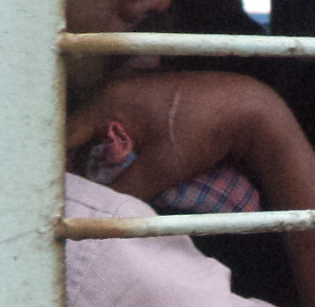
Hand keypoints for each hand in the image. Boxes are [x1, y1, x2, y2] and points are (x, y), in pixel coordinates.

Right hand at [65, 71, 303, 201]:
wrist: (252, 112)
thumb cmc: (206, 131)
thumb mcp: (162, 167)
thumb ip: (126, 187)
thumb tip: (101, 207)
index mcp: (111, 99)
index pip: (68, 135)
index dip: (63, 165)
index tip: (62, 191)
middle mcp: (118, 92)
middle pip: (87, 137)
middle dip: (88, 166)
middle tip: (86, 196)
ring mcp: (138, 97)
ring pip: (110, 137)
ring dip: (112, 162)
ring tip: (110, 189)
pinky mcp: (156, 107)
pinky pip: (131, 133)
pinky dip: (130, 153)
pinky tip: (134, 174)